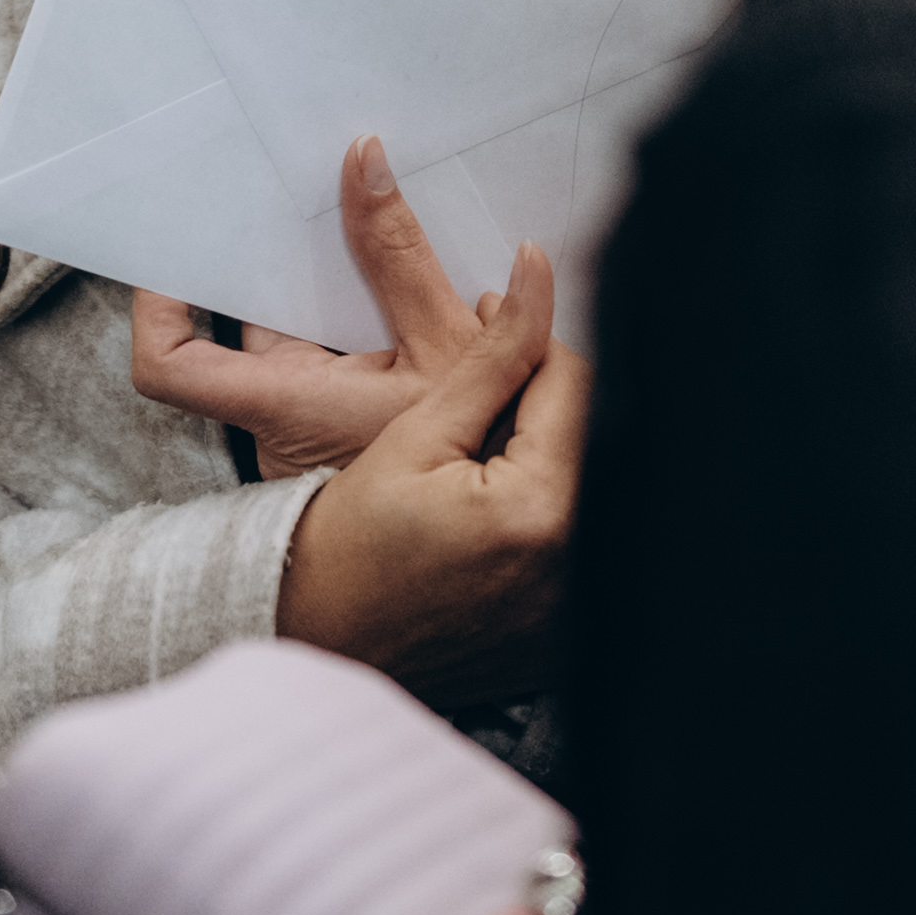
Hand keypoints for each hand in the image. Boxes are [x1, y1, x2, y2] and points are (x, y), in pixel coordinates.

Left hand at [129, 133, 507, 470]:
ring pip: (284, 344)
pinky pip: (316, 361)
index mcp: (286, 408)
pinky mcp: (331, 431)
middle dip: (264, 263)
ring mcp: (303, 433)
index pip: (171, 368)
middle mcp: (278, 427)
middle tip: (281, 196)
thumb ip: (400, 254)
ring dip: (312, 288)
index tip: (177, 249)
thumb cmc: (475, 461)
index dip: (158, 307)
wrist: (503, 529)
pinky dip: (340, 319)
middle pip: (238, 333)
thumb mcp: (448, 344)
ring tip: (339, 217)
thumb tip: (362, 161)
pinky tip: (378, 273)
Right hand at [271, 232, 584, 693]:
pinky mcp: (567, 624)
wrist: (324, 637)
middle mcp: (576, 563)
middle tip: (483, 394)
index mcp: (543, 510)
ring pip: (586, 477)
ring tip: (485, 449)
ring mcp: (576, 603)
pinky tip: (496, 503)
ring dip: (549, 447)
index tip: (487, 329)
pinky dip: (549, 506)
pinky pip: (578, 536)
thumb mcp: (417, 433)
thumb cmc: (351, 542)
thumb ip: (493, 354)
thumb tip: (535, 277)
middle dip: (543, 398)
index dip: (530, 345)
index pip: (574, 383)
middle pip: (591, 430)